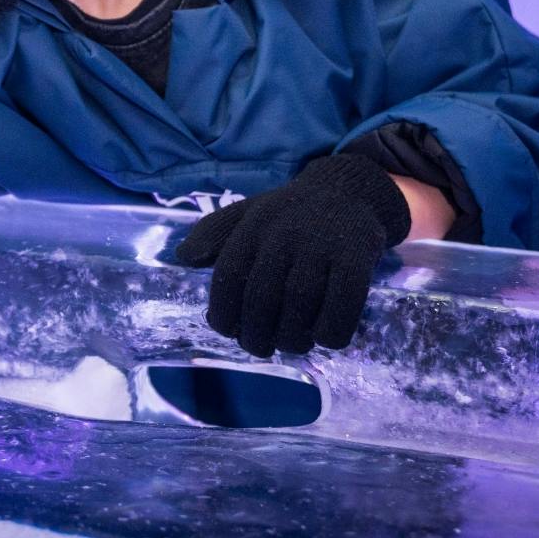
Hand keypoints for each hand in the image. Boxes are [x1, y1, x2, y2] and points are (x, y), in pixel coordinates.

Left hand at [169, 154, 409, 357]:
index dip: (223, 312)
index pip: (228, 276)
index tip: (226, 330)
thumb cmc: (288, 214)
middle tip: (260, 346)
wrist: (348, 191)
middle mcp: (284, 234)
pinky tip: (324, 336)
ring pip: (301, 305)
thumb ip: (212, 234)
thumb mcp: (247, 213)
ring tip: (292, 343)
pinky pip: (342, 306)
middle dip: (256, 336)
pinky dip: (330, 332)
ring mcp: (322, 245)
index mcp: (254, 226)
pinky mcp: (356, 257)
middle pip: (263, 298)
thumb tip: (182, 256)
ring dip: (293, 338)